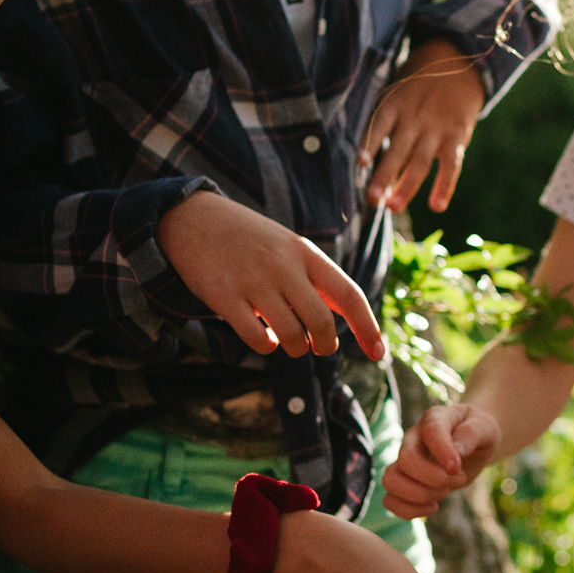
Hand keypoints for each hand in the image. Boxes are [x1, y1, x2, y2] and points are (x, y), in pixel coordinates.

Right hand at [156, 190, 385, 360]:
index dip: (368, 327)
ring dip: (296, 349)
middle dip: (326, 345)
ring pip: (291, 336)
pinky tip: (265, 339)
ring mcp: (253, 282)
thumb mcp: (291, 247)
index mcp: (306, 253)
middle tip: (320, 348)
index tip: (378, 353)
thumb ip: (318, 279)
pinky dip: (267, 347)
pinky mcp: (225, 297)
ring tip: (291, 344)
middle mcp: (284, 266)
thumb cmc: (252, 241)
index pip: (349, 294)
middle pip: (322, 322)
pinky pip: (256, 338)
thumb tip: (352, 318)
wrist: (195, 219)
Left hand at [362, 37, 485, 211]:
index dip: (370, 143)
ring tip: (393, 208)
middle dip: (384, 176)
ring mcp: (437, 129)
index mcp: (395, 104)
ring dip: (407, 187)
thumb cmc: (415, 88)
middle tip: (371, 199)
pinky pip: (451, 165)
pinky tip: (436, 206)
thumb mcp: (395, 91)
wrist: (458, 65)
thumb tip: (362, 160)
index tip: (359, 162)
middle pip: (398, 150)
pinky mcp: (456, 138)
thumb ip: (382, 121)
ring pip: (420, 162)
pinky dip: (445, 186)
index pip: (379, 125)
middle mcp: (415, 117)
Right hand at [380, 402, 501, 519]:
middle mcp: (413, 439)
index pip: (431, 432)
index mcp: (434, 419)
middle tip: (458, 479)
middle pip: (405, 460)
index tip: (458, 469)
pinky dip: (409, 511)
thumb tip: (457, 451)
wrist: (474, 446)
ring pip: (390, 481)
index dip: (444, 453)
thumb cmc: (479, 434)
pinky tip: (432, 507)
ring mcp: (404, 461)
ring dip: (419, 495)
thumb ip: (472, 434)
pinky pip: (390, 501)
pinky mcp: (403, 482)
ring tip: (443, 493)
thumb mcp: (486, 428)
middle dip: (434, 479)